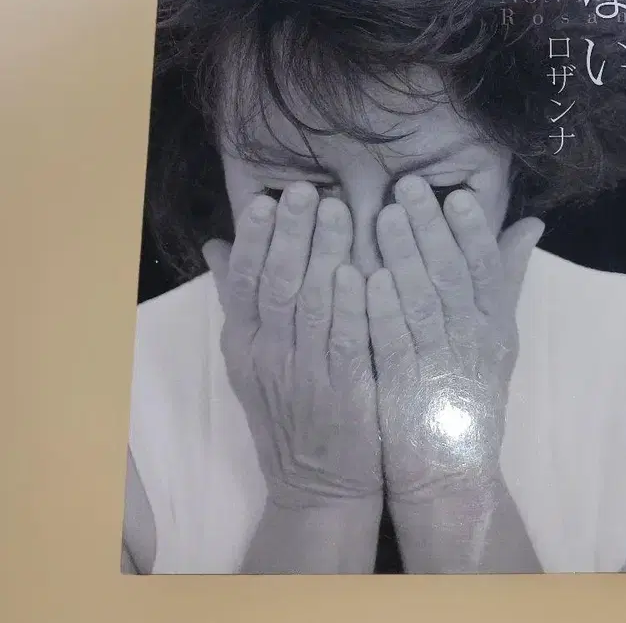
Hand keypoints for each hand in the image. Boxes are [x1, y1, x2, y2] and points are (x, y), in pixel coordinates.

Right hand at [203, 184, 381, 509]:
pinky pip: (345, 343)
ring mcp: (306, 373)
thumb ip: (238, 300)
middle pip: (276, 284)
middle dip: (290, 234)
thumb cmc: (289, 408)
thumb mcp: (250, 358)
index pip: (243, 282)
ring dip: (324, 255)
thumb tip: (218, 244)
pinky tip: (358, 272)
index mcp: (245, 343)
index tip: (265, 198)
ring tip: (338, 211)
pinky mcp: (344, 391)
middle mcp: (269, 355)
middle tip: (304, 190)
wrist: (318, 484)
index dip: (254, 239)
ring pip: (312, 305)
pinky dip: (349, 307)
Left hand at [367, 175, 543, 504]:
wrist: (450, 470)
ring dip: (405, 259)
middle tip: (409, 187)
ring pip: (422, 305)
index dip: (473, 231)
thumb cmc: (471, 391)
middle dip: (431, 229)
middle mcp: (472, 342)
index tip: (456, 194)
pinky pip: (393, 346)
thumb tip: (531, 223)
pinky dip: (383, 312)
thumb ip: (508, 278)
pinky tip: (367, 278)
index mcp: (494, 325)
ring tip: (385, 217)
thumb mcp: (499, 335)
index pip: (487, 269)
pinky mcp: (404, 391)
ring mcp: (439, 367)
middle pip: (452, 278)